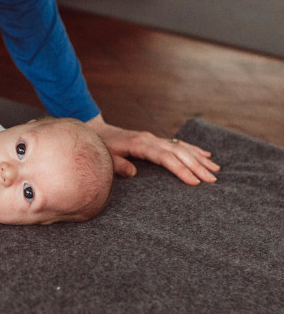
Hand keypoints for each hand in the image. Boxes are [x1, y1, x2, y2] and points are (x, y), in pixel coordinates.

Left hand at [86, 114, 219, 184]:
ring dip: (200, 158)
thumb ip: (117, 164)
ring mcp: (154, 138)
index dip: (181, 170)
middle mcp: (151, 140)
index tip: (194, 182)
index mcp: (140, 145)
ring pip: (182, 147)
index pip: (166, 158)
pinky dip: (194, 149)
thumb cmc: (101, 147)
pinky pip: (178, 144)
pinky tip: (206, 155)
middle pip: (179, 152)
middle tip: (213, 181)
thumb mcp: (106, 157)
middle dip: (197, 166)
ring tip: (216, 170)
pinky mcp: (156, 140)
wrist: (97, 131)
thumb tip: (133, 173)